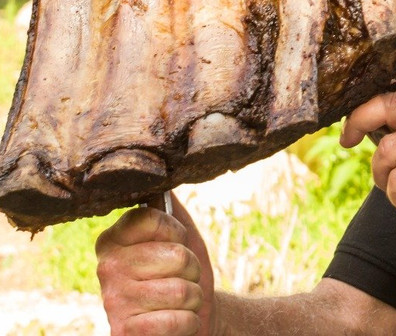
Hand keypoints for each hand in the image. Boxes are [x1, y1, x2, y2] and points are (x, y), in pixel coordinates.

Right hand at [96, 193, 214, 335]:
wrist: (191, 317)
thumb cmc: (183, 271)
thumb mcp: (179, 233)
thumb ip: (166, 204)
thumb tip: (160, 172)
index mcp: (113, 239)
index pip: (150, 219)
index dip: (176, 232)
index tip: (175, 242)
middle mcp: (106, 268)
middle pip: (175, 256)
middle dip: (192, 269)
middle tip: (181, 277)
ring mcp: (113, 303)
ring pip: (181, 290)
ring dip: (192, 297)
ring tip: (179, 300)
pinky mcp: (124, 333)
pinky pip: (177, 320)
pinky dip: (187, 322)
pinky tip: (174, 322)